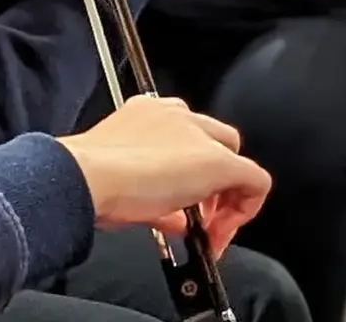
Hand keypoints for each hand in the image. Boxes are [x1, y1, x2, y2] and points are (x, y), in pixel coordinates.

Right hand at [59, 95, 270, 258]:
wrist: (89, 176)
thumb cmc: (92, 177)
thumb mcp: (124, 180)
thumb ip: (156, 193)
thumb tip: (174, 217)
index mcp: (147, 113)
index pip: (185, 136)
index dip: (188, 176)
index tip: (179, 203)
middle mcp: (174, 114)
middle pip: (216, 143)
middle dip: (212, 184)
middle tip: (199, 218)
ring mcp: (198, 134)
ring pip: (234, 158)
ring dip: (225, 195)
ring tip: (207, 229)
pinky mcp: (218, 160)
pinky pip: (255, 180)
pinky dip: (247, 208)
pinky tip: (221, 231)